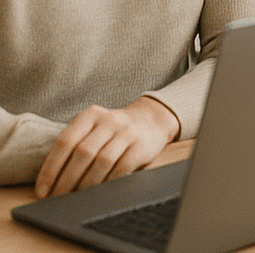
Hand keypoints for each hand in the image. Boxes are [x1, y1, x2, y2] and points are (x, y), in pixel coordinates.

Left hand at [35, 96, 179, 198]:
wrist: (152, 121)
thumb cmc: (113, 132)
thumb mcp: (94, 129)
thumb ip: (75, 146)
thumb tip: (52, 183)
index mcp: (91, 115)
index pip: (65, 142)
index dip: (51, 168)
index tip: (42, 190)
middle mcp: (109, 120)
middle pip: (82, 153)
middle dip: (66, 180)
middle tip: (57, 199)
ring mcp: (128, 132)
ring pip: (102, 161)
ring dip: (86, 184)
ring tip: (76, 198)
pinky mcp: (142, 146)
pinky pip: (122, 168)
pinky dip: (107, 183)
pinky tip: (99, 193)